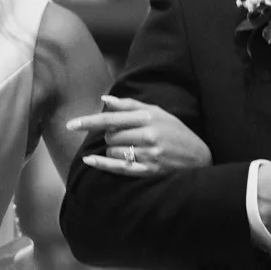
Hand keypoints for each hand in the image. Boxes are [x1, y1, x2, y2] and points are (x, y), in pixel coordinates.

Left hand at [70, 96, 211, 176]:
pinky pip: (118, 167)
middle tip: (125, 137)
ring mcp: (148, 154)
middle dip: (110, 136)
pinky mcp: (148, 171)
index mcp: (148, 117)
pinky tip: (91, 161)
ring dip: (113, 151)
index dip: (88, 122)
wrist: (200, 157)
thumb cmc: (176, 132)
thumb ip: (130, 106)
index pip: (111, 118)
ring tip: (130, 149)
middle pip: (109, 136)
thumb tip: (104, 99)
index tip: (70, 124)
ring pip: (112, 152)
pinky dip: (102, 164)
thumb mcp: (157, 112)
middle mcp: (148, 135)